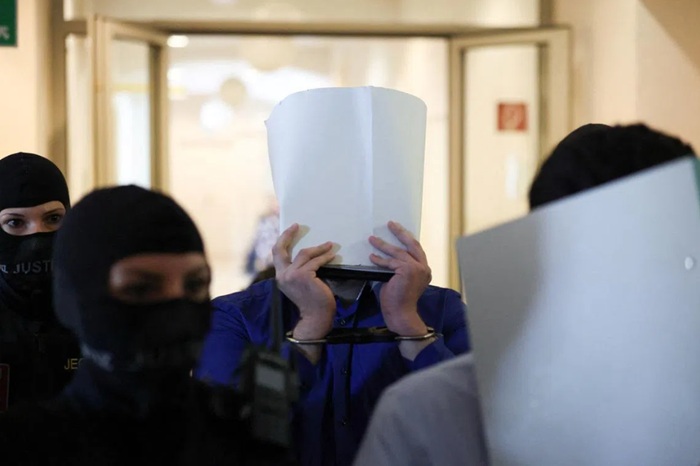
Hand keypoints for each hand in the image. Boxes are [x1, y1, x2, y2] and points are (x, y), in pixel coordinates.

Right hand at [273, 224, 335, 341]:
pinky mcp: (304, 275)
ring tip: (329, 246)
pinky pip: (316, 262)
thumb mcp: (300, 285)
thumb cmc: (312, 303)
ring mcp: (292, 275)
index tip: (291, 230)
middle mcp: (283, 275)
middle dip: (287, 235)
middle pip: (281, 249)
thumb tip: (309, 257)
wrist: (316, 317)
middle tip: (297, 226)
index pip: (277, 255)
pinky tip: (332, 255)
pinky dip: (325, 257)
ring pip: (305, 254)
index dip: (282, 240)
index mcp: (281, 277)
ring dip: (318, 249)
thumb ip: (299, 272)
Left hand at [369, 221, 431, 336]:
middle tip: (390, 224)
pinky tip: (372, 257)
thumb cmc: (399, 300)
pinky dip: (380, 259)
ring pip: (398, 252)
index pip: (416, 250)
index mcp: (425, 270)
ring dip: (383, 245)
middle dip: (400, 232)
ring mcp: (417, 268)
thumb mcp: (402, 280)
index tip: (398, 230)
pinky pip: (391, 262)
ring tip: (372, 239)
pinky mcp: (407, 270)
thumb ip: (399, 268)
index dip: (407, 239)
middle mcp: (424, 268)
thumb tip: (386, 257)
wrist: (401, 314)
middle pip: (411, 244)